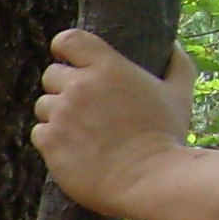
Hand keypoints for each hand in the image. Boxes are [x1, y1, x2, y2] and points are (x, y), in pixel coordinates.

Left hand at [34, 29, 195, 215]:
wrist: (150, 180)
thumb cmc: (166, 136)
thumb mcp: (179, 94)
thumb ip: (177, 63)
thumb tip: (171, 44)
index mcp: (107, 67)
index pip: (69, 40)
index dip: (64, 48)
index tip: (68, 59)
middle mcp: (79, 86)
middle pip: (51, 75)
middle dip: (63, 87)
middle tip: (85, 107)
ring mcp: (61, 114)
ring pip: (43, 105)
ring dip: (57, 115)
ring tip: (83, 132)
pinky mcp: (49, 141)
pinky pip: (39, 132)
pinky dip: (52, 140)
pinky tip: (75, 149)